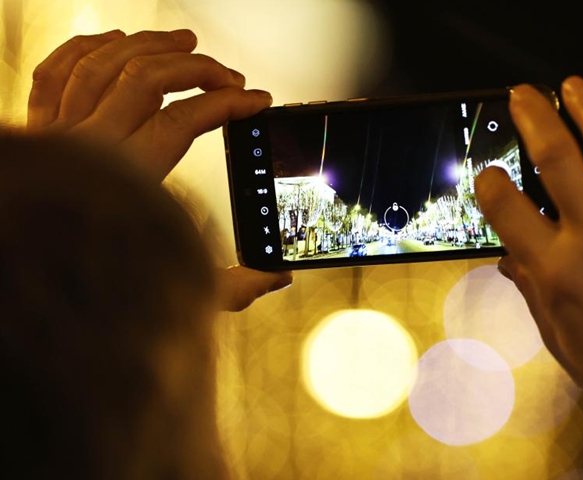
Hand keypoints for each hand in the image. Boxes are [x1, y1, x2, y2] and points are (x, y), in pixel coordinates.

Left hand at [28, 30, 291, 310]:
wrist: (27, 283)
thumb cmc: (92, 290)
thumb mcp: (174, 293)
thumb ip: (234, 287)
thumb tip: (279, 278)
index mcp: (127, 182)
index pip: (184, 120)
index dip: (228, 104)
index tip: (258, 101)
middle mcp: (89, 147)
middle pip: (147, 80)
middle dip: (198, 68)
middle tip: (230, 77)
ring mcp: (59, 134)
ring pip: (103, 64)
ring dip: (149, 45)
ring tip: (184, 41)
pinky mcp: (38, 132)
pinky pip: (56, 72)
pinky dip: (86, 48)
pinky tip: (116, 42)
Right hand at [475, 77, 582, 426]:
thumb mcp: (560, 336)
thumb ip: (533, 290)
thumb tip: (509, 258)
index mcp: (557, 271)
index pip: (506, 207)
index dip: (490, 180)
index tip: (490, 170)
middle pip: (557, 159)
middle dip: (534, 117)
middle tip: (523, 95)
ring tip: (573, 86)